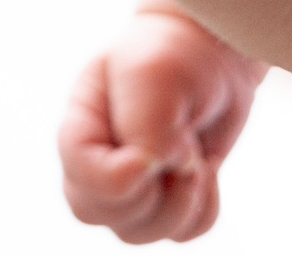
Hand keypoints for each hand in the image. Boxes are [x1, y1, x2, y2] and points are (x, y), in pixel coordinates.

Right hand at [60, 0, 266, 242]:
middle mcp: (97, 158)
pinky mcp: (166, 199)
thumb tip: (154, 170)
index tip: (154, 155)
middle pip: (94, 213)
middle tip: (181, 153)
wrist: (212, 56)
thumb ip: (145, 123)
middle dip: (147, 198)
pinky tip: (206, 171)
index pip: (79, 172)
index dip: (116, 178)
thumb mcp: (155, 73)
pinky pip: (180, 234)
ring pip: (136, 234)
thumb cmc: (175, 55)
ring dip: (179, 205)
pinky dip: (203, 210)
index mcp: (81, 122)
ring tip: (195, 160)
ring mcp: (130, 184)